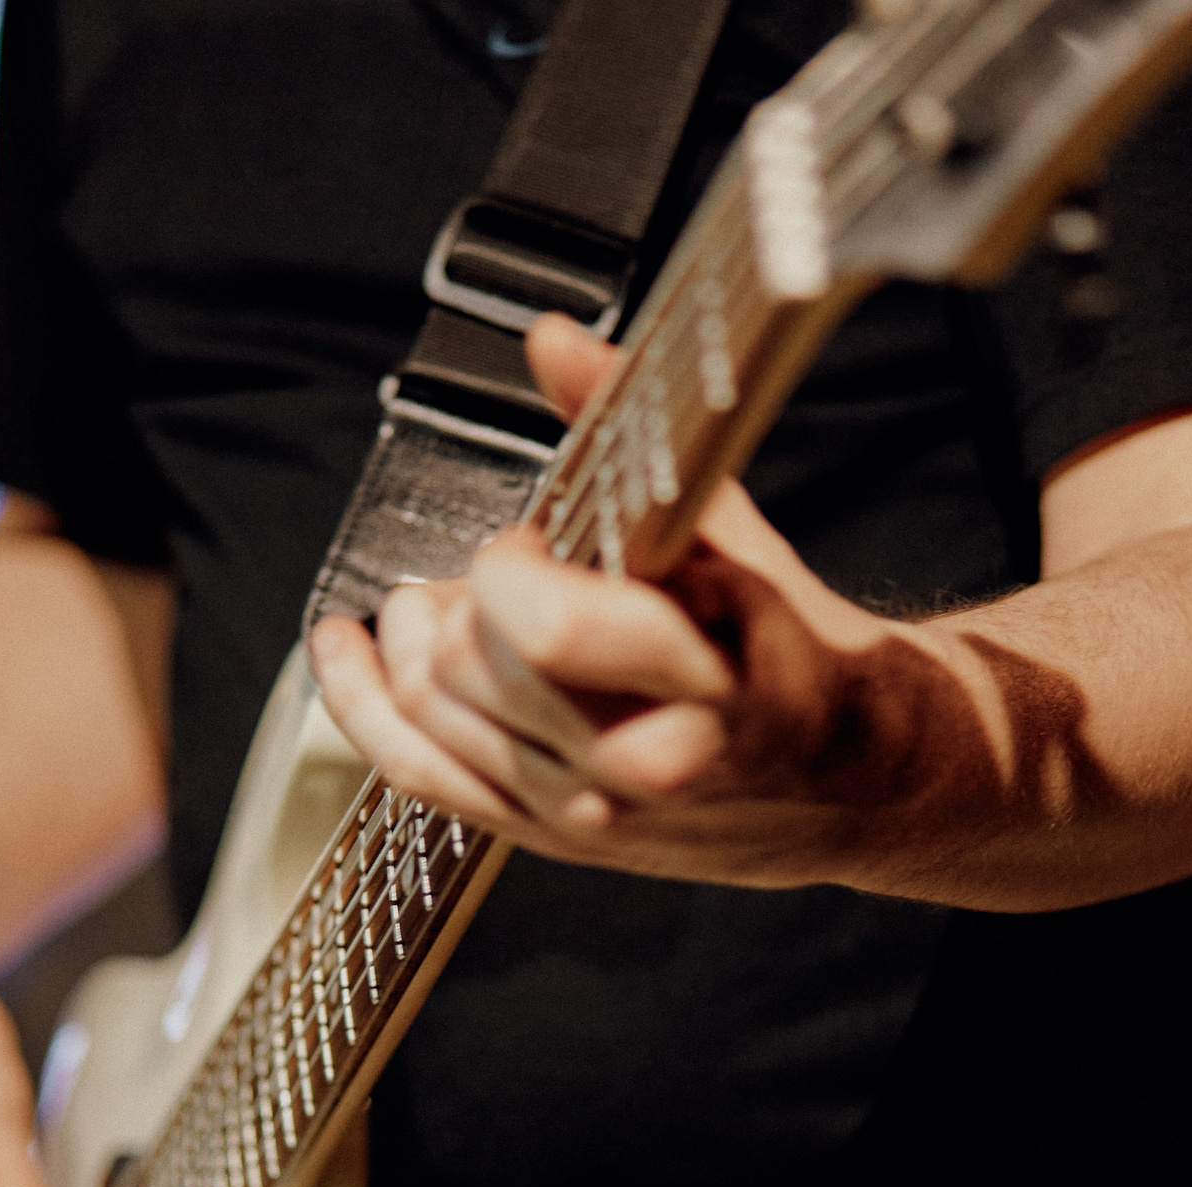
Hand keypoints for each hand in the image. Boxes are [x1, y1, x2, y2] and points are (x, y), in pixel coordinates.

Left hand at [310, 315, 1012, 891]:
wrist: (843, 779)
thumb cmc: (789, 654)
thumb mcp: (734, 536)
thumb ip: (635, 434)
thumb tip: (556, 344)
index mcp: (713, 688)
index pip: (550, 633)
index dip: (518, 568)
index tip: (540, 542)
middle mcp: (639, 767)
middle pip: (473, 671)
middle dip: (471, 600)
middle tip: (508, 569)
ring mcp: (586, 813)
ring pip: (432, 720)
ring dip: (412, 645)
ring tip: (438, 603)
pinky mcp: (543, 836)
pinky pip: (416, 776)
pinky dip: (362, 703)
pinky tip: (347, 649)